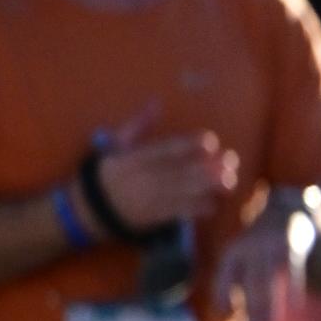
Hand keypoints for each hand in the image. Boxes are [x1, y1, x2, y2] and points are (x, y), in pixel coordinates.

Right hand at [95, 131, 238, 232]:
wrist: (89, 208)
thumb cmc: (107, 172)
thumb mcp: (115, 144)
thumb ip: (138, 125)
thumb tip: (155, 103)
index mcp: (137, 158)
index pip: (166, 149)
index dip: (190, 146)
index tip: (211, 142)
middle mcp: (145, 178)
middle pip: (182, 171)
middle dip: (209, 167)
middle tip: (231, 161)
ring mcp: (150, 199)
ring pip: (184, 192)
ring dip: (209, 188)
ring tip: (230, 182)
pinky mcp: (153, 217)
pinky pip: (178, 213)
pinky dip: (197, 208)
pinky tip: (214, 204)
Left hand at [218, 192, 318, 320]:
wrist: (285, 204)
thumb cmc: (260, 239)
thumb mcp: (241, 254)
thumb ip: (234, 281)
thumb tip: (227, 314)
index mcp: (232, 252)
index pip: (222, 284)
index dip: (224, 305)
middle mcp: (248, 249)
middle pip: (247, 289)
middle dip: (249, 315)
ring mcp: (270, 247)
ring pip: (269, 285)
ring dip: (269, 309)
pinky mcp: (292, 246)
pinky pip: (293, 273)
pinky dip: (294, 290)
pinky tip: (295, 306)